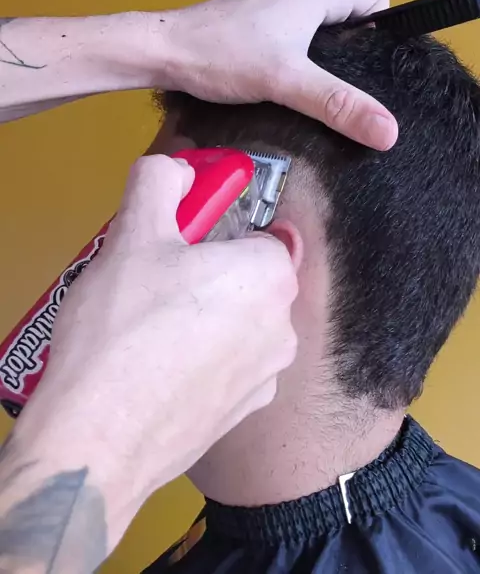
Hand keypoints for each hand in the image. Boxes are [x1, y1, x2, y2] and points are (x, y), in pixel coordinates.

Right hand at [11, 155, 296, 552]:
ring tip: (147, 326)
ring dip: (204, 315)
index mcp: (269, 276)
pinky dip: (201, 359)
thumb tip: (178, 167)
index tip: (176, 238)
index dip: (214, 228)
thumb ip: (160, 181)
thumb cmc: (122, 330)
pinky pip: (228, 365)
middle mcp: (283, 328)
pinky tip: (157, 367)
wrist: (99, 439)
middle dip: (207, 270)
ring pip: (237, 322)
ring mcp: (267, 378)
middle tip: (153, 280)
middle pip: (247, 276)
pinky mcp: (243, 415)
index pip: (257, 230)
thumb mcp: (134, 233)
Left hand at [165, 0, 397, 149]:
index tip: (383, 72)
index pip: (373, 1)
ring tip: (324, 98)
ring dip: (326, 61)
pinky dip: (299, 62)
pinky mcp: (251, 28)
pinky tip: (288, 91)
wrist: (160, 51)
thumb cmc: (221, 55)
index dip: (385, 33)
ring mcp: (271, 10)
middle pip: (347, 18)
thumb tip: (388, 130)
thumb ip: (337, 104)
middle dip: (357, 53)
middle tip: (356, 95)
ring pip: (317, 32)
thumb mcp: (286, 81)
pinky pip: (292, 41)